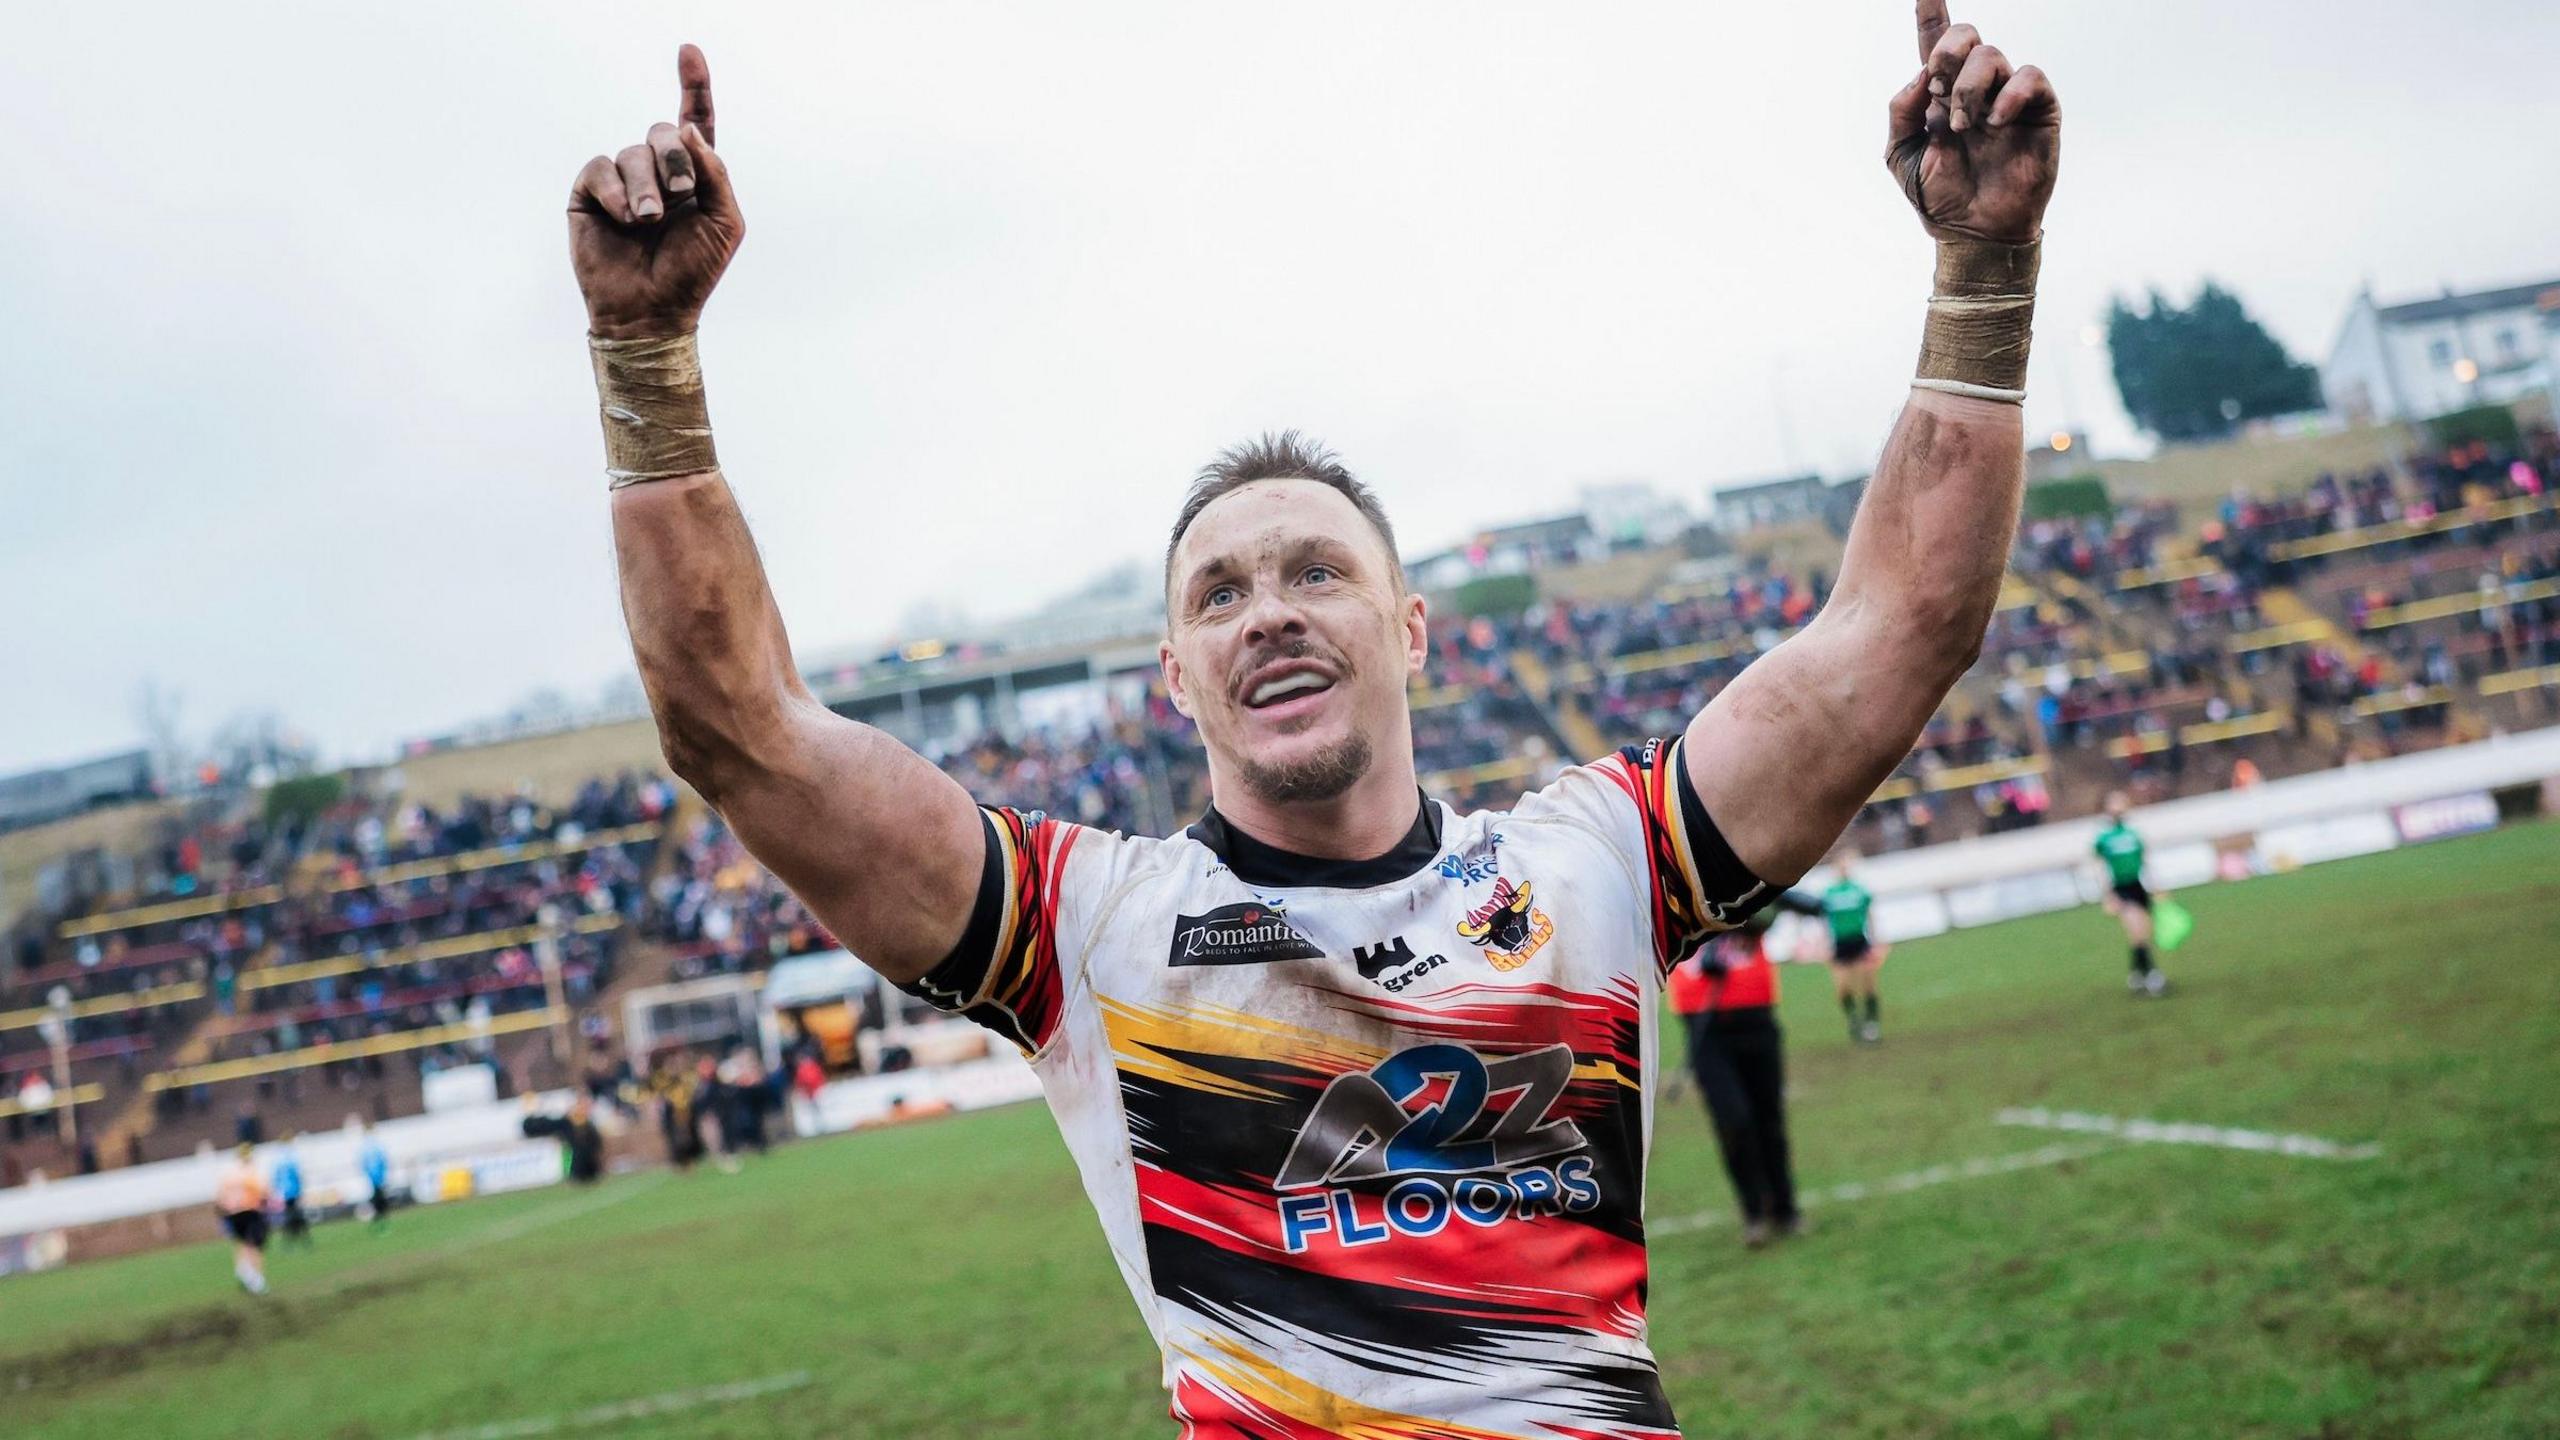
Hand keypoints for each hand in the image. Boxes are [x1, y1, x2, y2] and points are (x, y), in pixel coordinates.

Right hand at [569, 45, 743, 339]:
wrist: (652, 311)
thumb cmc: (692, 271)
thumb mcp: (724, 221)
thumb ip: (715, 172)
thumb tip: (689, 128)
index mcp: (695, 176)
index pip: (696, 121)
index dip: (694, 85)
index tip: (688, 51)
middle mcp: (657, 173)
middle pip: (665, 131)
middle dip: (675, 159)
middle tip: (681, 196)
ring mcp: (622, 182)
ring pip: (632, 151)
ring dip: (647, 187)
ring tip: (648, 222)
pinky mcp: (590, 193)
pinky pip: (600, 168)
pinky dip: (616, 191)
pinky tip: (624, 219)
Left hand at [1885, 2, 2058, 244]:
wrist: (1972, 232)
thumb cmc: (1938, 196)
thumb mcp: (1901, 154)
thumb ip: (1901, 111)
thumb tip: (1921, 77)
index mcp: (1940, 94)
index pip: (1935, 43)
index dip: (1932, 14)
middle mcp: (1975, 88)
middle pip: (1966, 37)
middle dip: (1945, 54)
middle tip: (1936, 88)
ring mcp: (2007, 96)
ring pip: (1991, 55)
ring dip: (1968, 88)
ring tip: (1962, 126)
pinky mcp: (2038, 110)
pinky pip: (2029, 77)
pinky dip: (2007, 95)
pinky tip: (1993, 123)